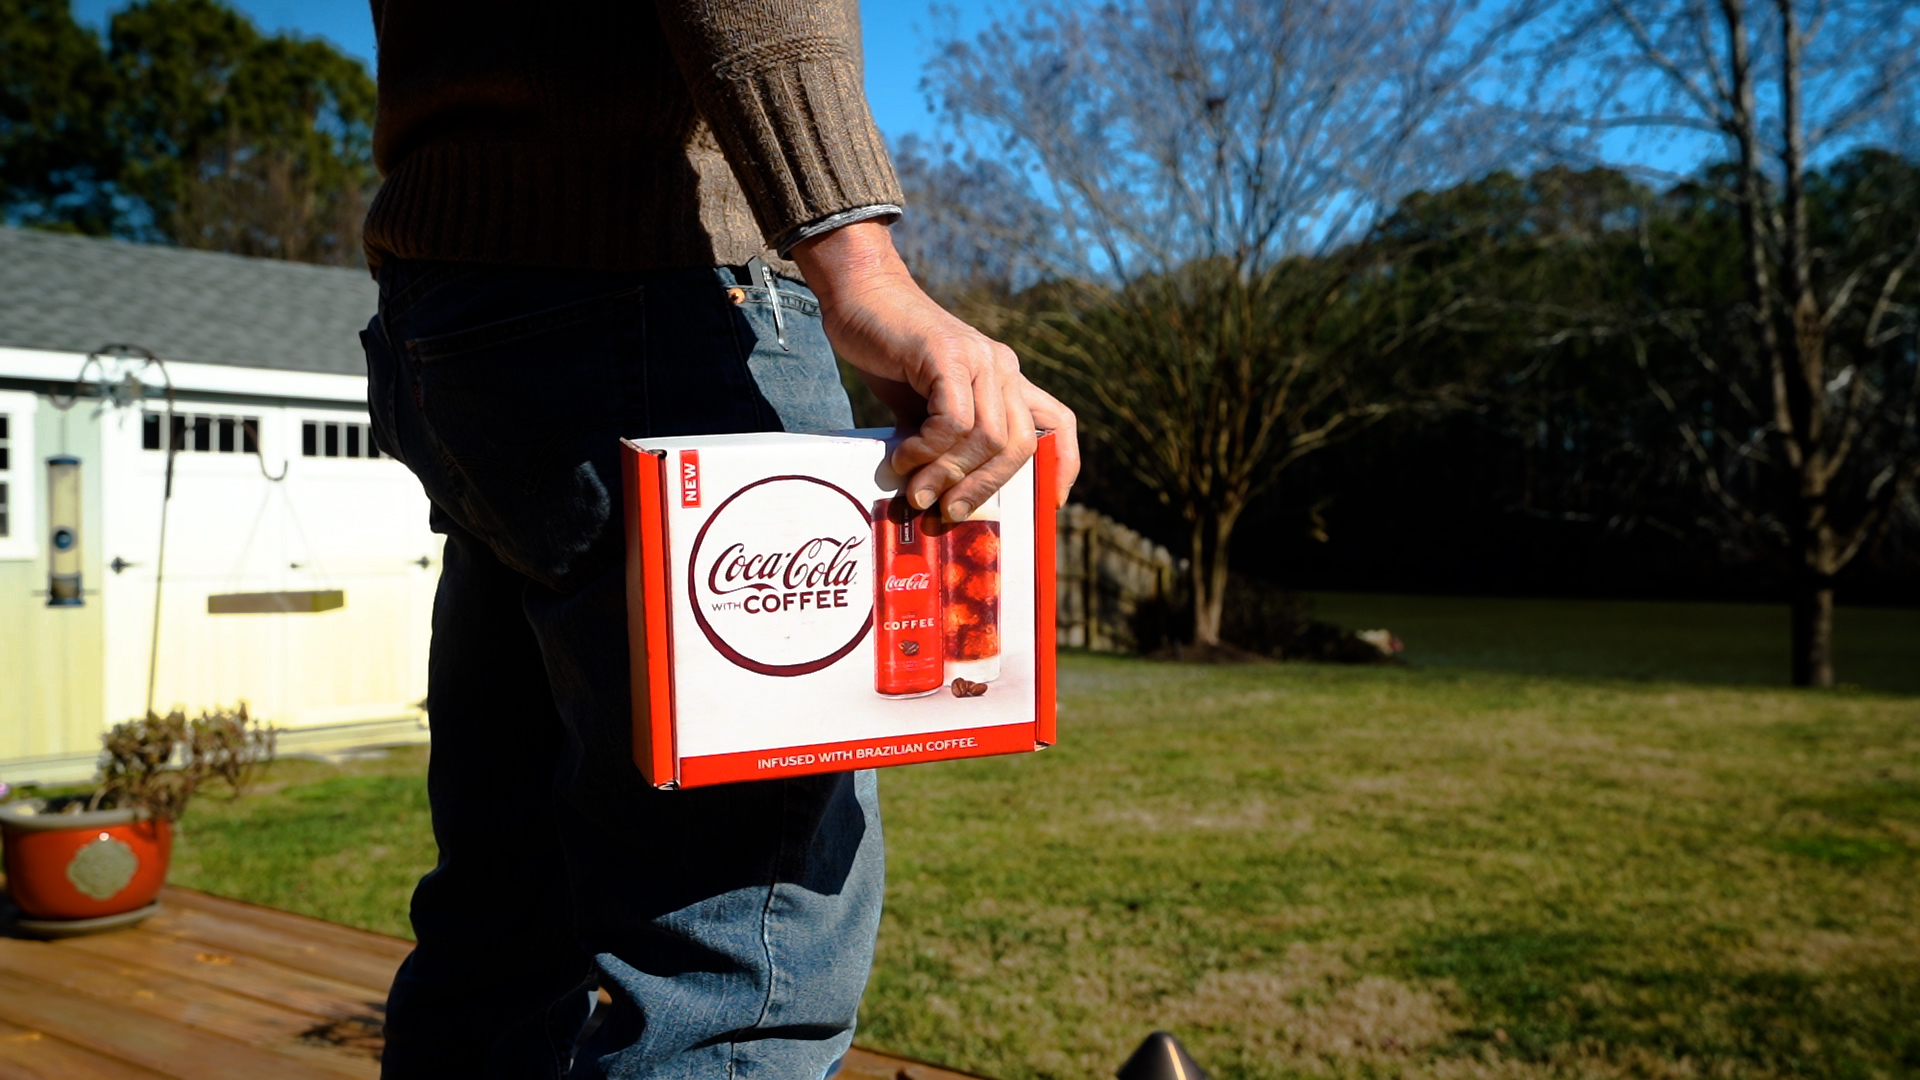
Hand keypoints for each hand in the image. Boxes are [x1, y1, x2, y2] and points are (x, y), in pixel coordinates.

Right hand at [791, 222, 1079, 518]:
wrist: (860, 296)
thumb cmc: (891, 357)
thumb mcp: (927, 408)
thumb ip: (944, 444)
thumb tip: (944, 500)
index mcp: (1007, 380)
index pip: (1060, 422)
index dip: (1065, 466)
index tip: (1050, 504)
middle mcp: (1003, 367)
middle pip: (1021, 444)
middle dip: (986, 488)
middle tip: (948, 513)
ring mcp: (979, 357)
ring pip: (988, 438)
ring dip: (949, 475)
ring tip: (917, 492)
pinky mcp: (948, 354)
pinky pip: (953, 420)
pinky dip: (928, 450)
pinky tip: (902, 457)